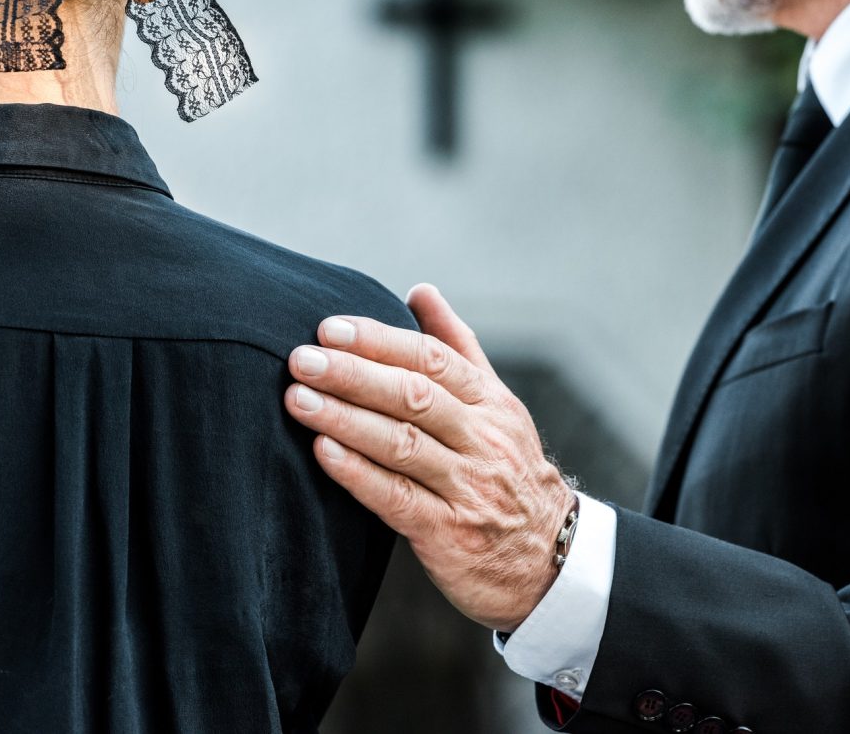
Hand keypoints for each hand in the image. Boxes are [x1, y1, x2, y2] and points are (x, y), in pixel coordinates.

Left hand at [284, 284, 575, 631]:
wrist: (552, 559)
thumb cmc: (509, 470)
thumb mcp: (497, 405)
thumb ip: (457, 347)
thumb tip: (420, 290)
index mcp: (491, 403)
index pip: (433, 359)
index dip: (379, 341)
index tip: (329, 328)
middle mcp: (483, 439)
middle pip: (414, 396)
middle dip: (354, 374)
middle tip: (302, 359)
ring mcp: (468, 487)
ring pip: (402, 444)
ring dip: (346, 419)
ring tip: (298, 399)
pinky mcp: (449, 533)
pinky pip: (398, 499)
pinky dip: (359, 474)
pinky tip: (323, 453)